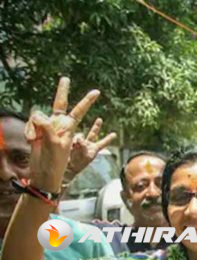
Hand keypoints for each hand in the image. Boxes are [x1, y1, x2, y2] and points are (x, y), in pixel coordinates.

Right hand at [26, 77, 99, 191]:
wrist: (43, 172)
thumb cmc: (54, 162)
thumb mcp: (54, 145)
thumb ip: (47, 128)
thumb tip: (38, 115)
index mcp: (69, 128)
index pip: (79, 111)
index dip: (87, 102)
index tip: (97, 92)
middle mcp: (59, 125)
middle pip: (60, 104)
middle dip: (62, 91)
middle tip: (65, 78)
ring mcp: (47, 126)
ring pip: (38, 115)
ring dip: (33, 127)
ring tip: (35, 140)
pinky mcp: (36, 130)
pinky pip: (30, 123)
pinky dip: (28, 131)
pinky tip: (31, 141)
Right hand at [63, 118, 116, 182]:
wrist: (67, 168)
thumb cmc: (78, 164)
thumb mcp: (84, 156)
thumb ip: (83, 146)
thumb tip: (80, 138)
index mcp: (94, 149)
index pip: (103, 143)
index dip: (108, 138)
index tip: (115, 134)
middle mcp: (87, 145)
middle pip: (93, 134)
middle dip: (96, 126)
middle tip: (100, 119)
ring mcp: (79, 144)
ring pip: (80, 135)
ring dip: (78, 137)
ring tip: (76, 144)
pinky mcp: (70, 143)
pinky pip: (71, 137)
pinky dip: (71, 139)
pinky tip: (69, 143)